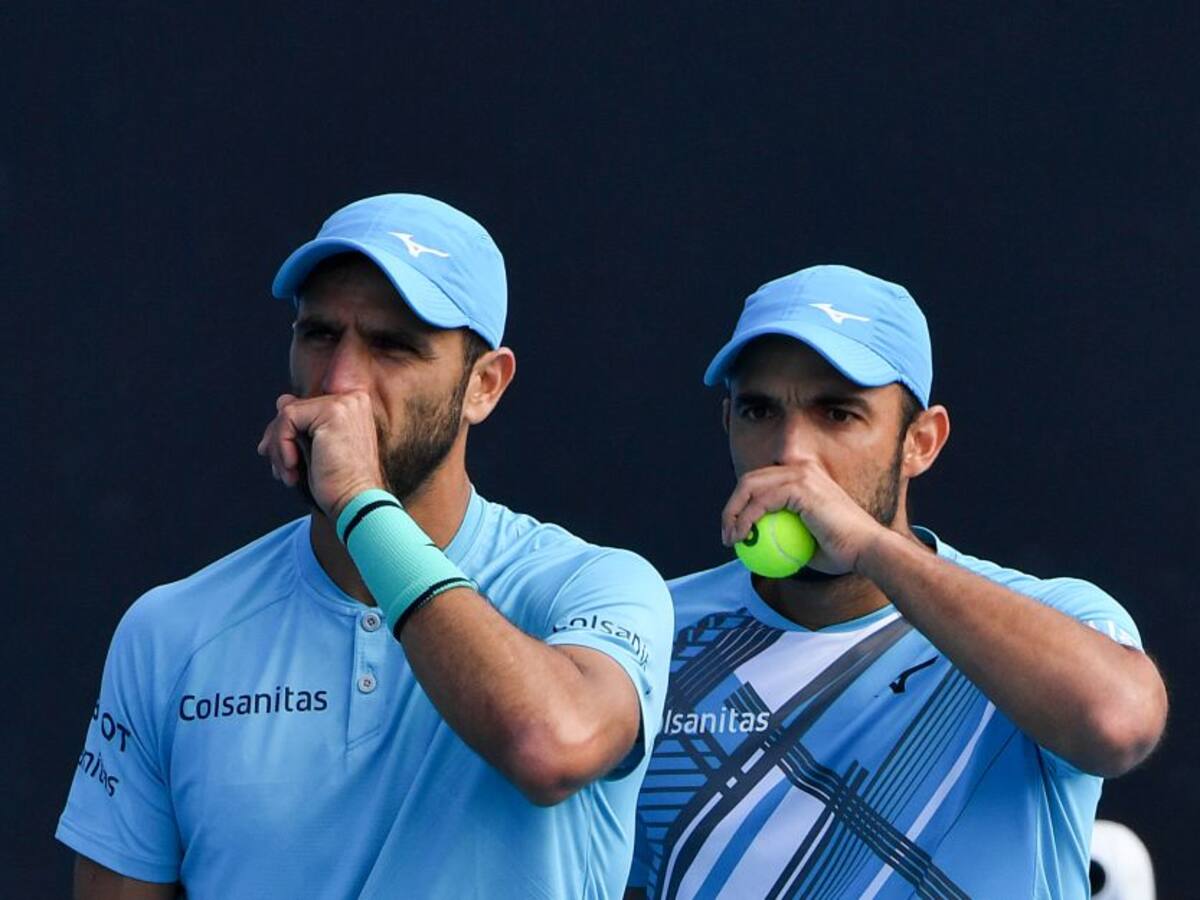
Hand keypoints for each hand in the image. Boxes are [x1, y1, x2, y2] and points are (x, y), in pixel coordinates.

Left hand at [257, 391, 384, 519]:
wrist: (356, 503)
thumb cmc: (338, 484)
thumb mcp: (316, 449)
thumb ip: (302, 422)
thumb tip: (282, 399)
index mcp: (353, 407)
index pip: (305, 406)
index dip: (286, 432)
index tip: (283, 458)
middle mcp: (353, 399)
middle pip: (293, 408)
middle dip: (278, 441)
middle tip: (279, 469)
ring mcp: (345, 403)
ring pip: (287, 413)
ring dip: (278, 448)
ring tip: (288, 474)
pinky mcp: (333, 411)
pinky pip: (287, 418)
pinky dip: (281, 446)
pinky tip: (292, 467)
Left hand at [721, 462, 887, 573]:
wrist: (867, 549)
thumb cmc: (842, 551)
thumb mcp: (806, 541)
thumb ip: (784, 534)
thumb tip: (758, 544)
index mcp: (804, 476)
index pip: (762, 481)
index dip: (743, 502)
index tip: (736, 530)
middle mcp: (801, 468)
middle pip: (751, 479)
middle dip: (731, 506)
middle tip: (727, 535)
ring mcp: (801, 474)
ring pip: (750, 486)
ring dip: (732, 513)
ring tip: (730, 539)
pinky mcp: (800, 486)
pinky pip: (761, 502)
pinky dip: (746, 519)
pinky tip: (740, 538)